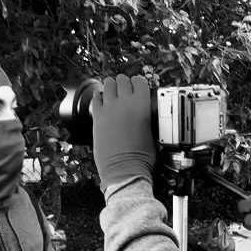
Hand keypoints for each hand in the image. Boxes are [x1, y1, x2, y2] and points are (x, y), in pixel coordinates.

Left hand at [91, 75, 156, 196]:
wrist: (124, 169)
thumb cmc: (141, 157)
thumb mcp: (153, 135)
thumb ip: (147, 118)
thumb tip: (144, 113)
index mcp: (142, 105)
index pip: (139, 82)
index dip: (138, 84)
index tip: (136, 87)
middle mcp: (125, 103)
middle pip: (122, 80)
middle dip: (124, 84)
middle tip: (124, 91)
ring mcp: (109, 108)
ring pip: (108, 84)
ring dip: (111, 87)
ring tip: (113, 94)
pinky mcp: (97, 117)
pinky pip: (96, 98)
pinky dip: (99, 98)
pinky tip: (103, 102)